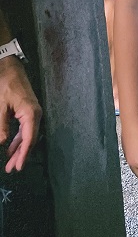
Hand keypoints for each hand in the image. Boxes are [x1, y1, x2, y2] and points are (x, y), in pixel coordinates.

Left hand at [0, 57, 41, 172]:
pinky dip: (18, 140)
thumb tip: (2, 144)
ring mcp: (32, 113)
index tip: (18, 166)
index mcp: (31, 113)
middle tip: (12, 169)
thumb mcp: (0, 105)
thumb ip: (1, 126)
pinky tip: (11, 148)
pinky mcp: (27, 112)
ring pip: (27, 136)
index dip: (23, 154)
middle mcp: (35, 115)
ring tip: (10, 162)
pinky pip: (25, 130)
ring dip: (19, 149)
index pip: (29, 138)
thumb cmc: (6, 84)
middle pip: (30, 140)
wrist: (10, 67)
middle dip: (20, 155)